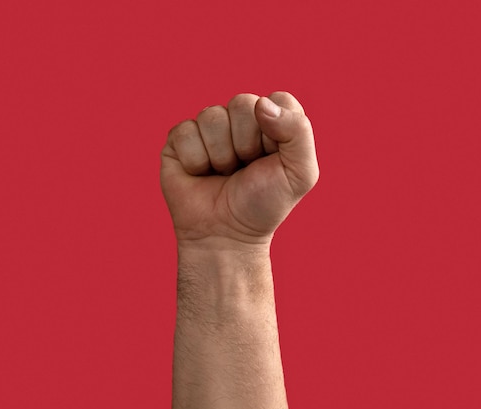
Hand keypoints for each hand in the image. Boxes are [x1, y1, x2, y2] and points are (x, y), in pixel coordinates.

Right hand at [160, 91, 318, 246]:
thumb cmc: (264, 204)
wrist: (226, 236)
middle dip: (247, 143)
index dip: (276, 131)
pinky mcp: (180, 140)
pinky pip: (185, 132)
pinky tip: (202, 174)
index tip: (273, 158)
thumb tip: (261, 104)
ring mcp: (209, 128)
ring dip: (221, 155)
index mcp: (274, 121)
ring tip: (224, 173)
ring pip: (212, 117)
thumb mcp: (300, 173)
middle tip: (245, 168)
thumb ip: (298, 132)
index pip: (278, 100)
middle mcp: (241, 119)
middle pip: (242, 103)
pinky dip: (196, 161)